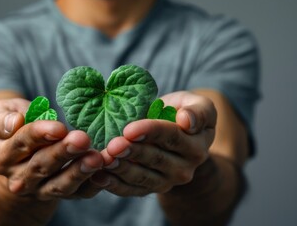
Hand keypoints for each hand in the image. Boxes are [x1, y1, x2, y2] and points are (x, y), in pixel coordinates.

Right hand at [0, 98, 103, 200]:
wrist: (20, 151)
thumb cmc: (13, 123)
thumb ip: (0, 118)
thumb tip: (14, 123)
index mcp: (2, 156)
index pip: (20, 144)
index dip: (40, 135)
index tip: (59, 127)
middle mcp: (19, 178)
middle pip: (42, 166)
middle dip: (63, 153)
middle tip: (82, 139)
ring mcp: (40, 190)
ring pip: (60, 184)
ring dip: (79, 172)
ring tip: (97, 159)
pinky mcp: (61, 194)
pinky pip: (78, 193)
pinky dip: (93, 185)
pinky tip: (105, 173)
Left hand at [93, 91, 216, 195]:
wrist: (176, 137)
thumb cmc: (182, 113)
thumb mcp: (198, 105)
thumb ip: (198, 111)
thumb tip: (187, 120)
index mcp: (196, 146)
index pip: (172, 137)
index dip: (150, 132)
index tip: (130, 129)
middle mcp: (184, 169)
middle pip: (155, 159)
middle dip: (132, 152)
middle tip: (113, 145)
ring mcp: (166, 182)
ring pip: (141, 177)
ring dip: (121, 169)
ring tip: (104, 159)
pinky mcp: (148, 190)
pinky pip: (130, 190)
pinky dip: (113, 185)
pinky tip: (98, 177)